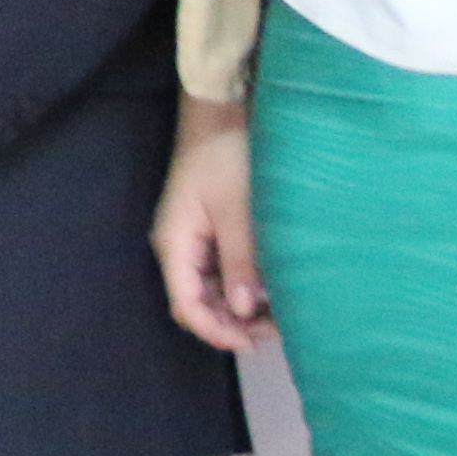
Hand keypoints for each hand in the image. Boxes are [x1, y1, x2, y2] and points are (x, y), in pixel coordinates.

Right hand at [152, 96, 265, 351]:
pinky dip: (244, 284)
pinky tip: (271, 287)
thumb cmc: (227, 157)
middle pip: (198, 302)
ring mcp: (193, 239)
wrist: (222, 112)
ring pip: (212, 289)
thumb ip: (240, 261)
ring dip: (241, 306)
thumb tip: (243, 309)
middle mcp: (179, 246)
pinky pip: (222, 270)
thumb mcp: (238, 210)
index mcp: (176, 243)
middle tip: (277, 329)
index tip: (254, 343)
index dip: (217, 331)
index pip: (187, 305)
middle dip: (233, 322)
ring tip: (280, 312)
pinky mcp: (209, 230)